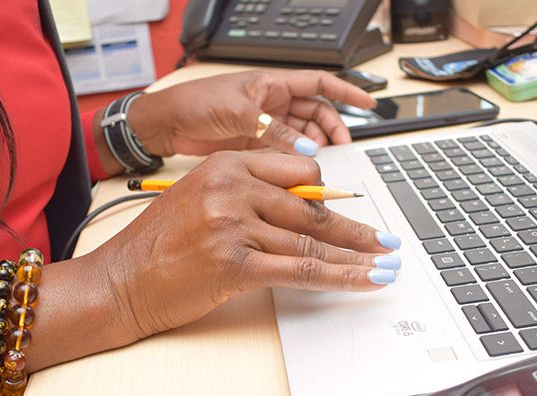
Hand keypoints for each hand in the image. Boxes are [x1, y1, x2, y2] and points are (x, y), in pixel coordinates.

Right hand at [95, 151, 400, 338]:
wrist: (120, 281)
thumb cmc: (158, 245)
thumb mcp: (202, 200)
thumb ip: (250, 197)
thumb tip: (303, 211)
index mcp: (226, 164)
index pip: (299, 173)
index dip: (333, 196)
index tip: (356, 210)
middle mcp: (232, 188)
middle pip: (311, 207)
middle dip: (354, 230)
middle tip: (385, 242)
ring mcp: (233, 225)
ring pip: (311, 240)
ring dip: (355, 256)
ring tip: (384, 264)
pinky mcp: (235, 264)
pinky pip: (301, 269)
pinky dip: (340, 277)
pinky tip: (365, 281)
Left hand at [126, 70, 375, 157]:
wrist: (168, 123)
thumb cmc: (196, 103)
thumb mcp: (240, 114)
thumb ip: (275, 132)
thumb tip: (306, 148)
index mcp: (272, 84)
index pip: (319, 83)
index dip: (346, 92)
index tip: (368, 103)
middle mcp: (272, 102)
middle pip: (315, 112)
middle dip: (332, 127)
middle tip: (342, 145)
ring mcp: (265, 124)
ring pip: (302, 134)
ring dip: (315, 146)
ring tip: (323, 161)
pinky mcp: (256, 143)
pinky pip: (285, 151)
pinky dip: (295, 161)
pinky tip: (302, 170)